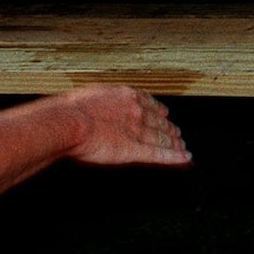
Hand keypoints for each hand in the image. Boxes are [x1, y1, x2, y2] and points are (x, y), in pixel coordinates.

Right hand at [58, 84, 192, 167]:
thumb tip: (98, 103)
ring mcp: (137, 131)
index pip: (149, 104)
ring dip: (174, 143)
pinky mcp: (134, 149)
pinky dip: (174, 157)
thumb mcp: (90, 95)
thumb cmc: (71, 110)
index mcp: (126, 97)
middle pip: (159, 122)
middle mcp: (136, 112)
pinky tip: (184, 158)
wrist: (69, 122)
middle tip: (177, 133)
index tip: (165, 114)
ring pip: (161, 137)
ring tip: (182, 147)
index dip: (159, 111)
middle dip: (169, 129)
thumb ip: (102, 100)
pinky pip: (159, 154)